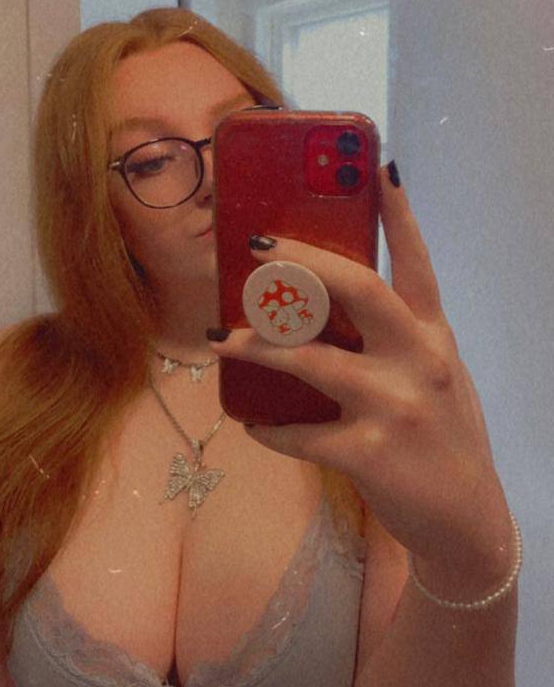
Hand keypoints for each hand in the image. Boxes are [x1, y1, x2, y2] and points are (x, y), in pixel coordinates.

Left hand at [208, 164, 512, 583]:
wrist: (467, 521)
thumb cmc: (444, 435)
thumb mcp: (435, 374)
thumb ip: (395, 338)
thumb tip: (324, 304)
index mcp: (434, 335)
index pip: (416, 261)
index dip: (398, 211)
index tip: (375, 164)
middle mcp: (419, 361)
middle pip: (359, 290)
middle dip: (303, 263)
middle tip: (257, 246)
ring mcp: (395, 406)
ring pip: (311, 360)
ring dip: (257, 345)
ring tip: (220, 336)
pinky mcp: (369, 454)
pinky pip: (300, 431)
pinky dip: (269, 426)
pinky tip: (251, 421)